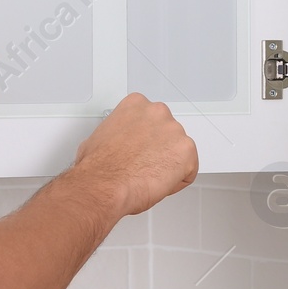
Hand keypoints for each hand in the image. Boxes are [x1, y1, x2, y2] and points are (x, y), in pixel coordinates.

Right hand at [68, 93, 197, 216]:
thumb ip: (116, 134)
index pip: (151, 120)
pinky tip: (158, 183)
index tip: (139, 148)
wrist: (104, 184)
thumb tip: (114, 143)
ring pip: (179, 152)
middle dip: (159, 150)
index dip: (145, 139)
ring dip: (168, 165)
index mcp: (136, 104)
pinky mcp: (186, 151)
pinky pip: (189, 170)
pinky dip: (177, 181)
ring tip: (148, 175)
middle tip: (144, 164)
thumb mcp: (98, 137)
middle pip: (167, 133)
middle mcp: (158, 112)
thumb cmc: (99, 166)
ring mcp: (174, 130)